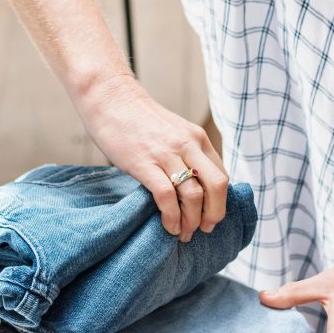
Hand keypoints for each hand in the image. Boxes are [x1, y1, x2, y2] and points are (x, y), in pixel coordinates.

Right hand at [76, 72, 228, 240]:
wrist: (111, 99)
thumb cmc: (139, 121)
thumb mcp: (174, 132)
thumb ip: (187, 154)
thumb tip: (195, 188)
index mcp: (198, 138)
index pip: (222, 175)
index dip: (220, 202)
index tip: (211, 217)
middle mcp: (188, 144)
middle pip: (218, 186)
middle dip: (215, 214)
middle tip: (205, 229)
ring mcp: (166, 154)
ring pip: (194, 195)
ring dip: (192, 221)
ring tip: (183, 233)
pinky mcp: (144, 163)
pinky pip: (166, 197)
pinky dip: (171, 217)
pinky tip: (168, 226)